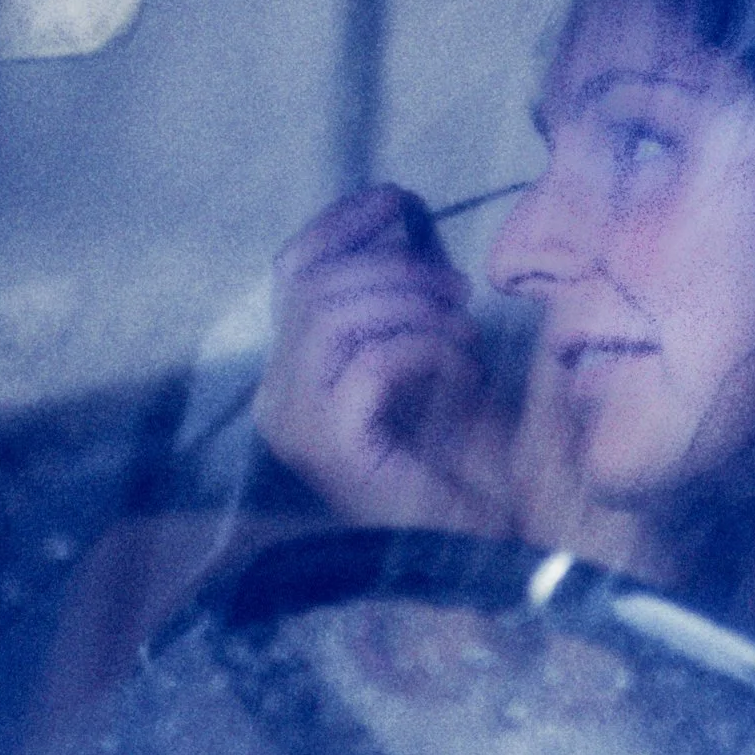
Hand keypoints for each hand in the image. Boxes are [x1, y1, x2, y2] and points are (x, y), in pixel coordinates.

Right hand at [255, 185, 516, 532]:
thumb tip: (403, 216)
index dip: (341, 222)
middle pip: (314, 284)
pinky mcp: (328, 446)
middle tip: (457, 293)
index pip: (293, 268)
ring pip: (334, 314)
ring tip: (464, 336)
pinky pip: (369, 361)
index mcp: (292, 373)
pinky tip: (463, 375)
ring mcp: (294, 423)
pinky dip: (425, 351)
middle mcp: (277, 397)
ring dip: (413, 308)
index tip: (398, 201)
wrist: (478, 554)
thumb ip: (404, 297)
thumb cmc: (462, 464)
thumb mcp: (429, 358)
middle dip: (394, 269)